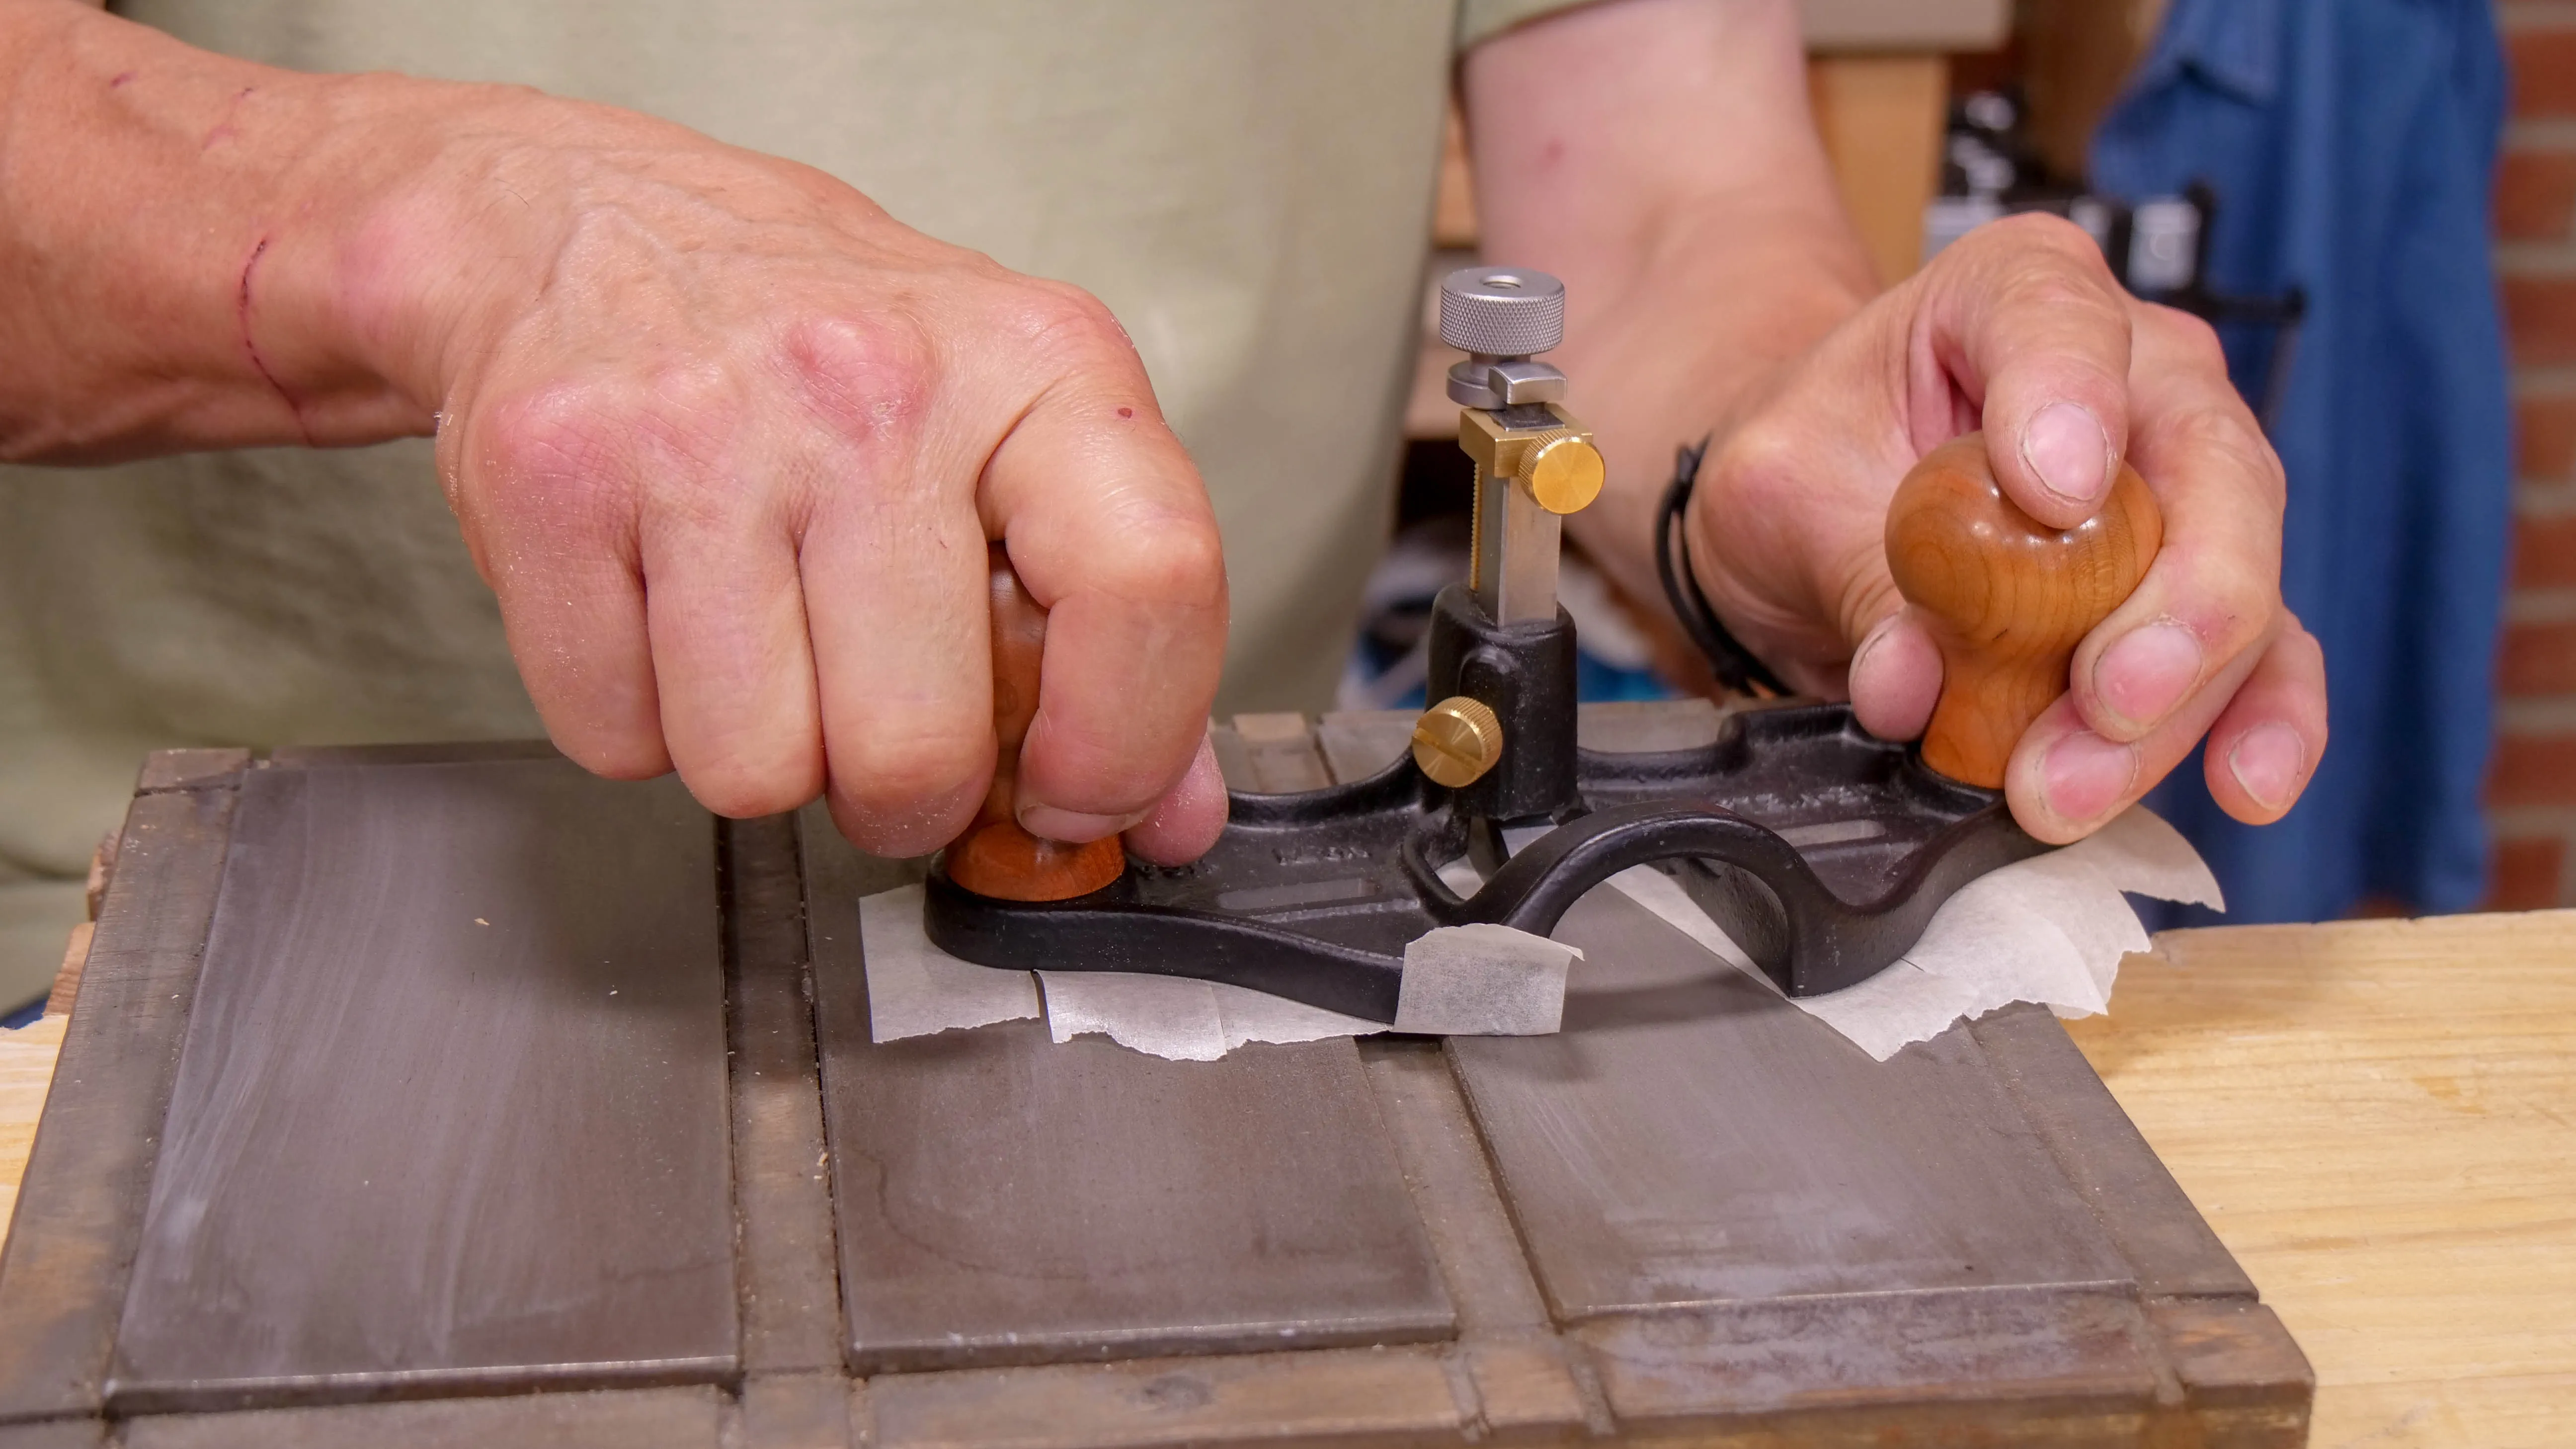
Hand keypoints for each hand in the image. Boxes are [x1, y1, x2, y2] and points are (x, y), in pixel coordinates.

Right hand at [369, 96, 1230, 859]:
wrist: (589, 226)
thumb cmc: (828, 347)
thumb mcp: (1017, 434)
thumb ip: (1116, 627)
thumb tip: (1168, 816)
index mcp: (1035, 363)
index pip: (1151, 585)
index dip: (1125, 746)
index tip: (1077, 794)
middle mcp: (874, 386)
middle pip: (917, 752)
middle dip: (899, 787)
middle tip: (876, 707)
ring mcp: (703, 430)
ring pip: (755, 774)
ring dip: (761, 754)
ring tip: (762, 633)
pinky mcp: (552, 480)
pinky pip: (618, 742)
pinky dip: (640, 718)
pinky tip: (663, 608)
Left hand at [1678, 216, 2325, 841]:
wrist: (1808, 505)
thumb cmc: (1806, 458)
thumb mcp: (1784, 491)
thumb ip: (1857, 572)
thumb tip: (1913, 680)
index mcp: (2016, 291)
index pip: (2063, 323)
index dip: (2071, 401)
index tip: (2054, 492)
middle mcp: (2136, 371)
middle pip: (2208, 473)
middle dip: (2172, 608)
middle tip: (2103, 704)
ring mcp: (2184, 484)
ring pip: (2234, 586)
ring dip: (2174, 706)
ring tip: (2074, 789)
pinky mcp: (2193, 593)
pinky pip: (2256, 657)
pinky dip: (2256, 723)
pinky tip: (2250, 783)